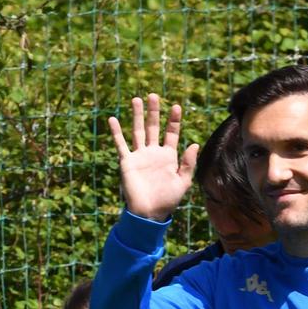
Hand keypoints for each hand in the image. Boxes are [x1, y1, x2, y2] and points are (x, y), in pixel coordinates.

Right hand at [106, 95, 199, 221]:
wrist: (149, 213)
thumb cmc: (167, 200)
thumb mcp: (183, 182)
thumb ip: (188, 163)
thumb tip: (194, 144)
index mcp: (168, 156)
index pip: (171, 133)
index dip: (174, 120)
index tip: (176, 106)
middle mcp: (153, 153)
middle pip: (153, 127)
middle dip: (154, 112)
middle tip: (154, 95)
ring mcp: (140, 155)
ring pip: (138, 131)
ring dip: (137, 116)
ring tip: (137, 99)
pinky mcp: (127, 161)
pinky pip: (121, 144)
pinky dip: (116, 132)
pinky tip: (113, 119)